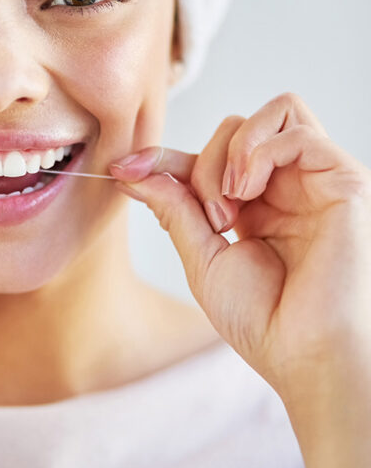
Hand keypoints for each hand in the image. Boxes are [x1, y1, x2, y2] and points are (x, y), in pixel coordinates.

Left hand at [108, 93, 370, 402]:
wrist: (302, 353)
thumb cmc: (261, 318)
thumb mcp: (202, 257)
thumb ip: (175, 209)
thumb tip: (133, 172)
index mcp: (256, 206)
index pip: (208, 156)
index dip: (163, 157)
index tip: (123, 169)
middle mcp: (287, 187)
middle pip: (236, 128)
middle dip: (202, 162)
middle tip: (209, 217)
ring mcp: (316, 181)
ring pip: (272, 114)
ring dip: (232, 151)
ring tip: (228, 204)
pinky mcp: (344, 180)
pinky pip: (297, 130)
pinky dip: (260, 151)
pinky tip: (247, 195)